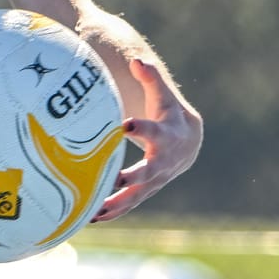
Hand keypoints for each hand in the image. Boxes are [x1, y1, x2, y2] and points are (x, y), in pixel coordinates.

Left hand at [92, 58, 202, 222]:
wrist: (188, 142)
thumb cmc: (169, 114)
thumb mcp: (163, 95)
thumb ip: (151, 78)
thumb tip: (138, 59)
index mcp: (166, 134)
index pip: (155, 131)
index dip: (142, 128)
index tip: (125, 124)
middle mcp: (163, 161)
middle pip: (148, 171)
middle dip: (131, 177)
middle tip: (111, 180)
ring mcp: (155, 180)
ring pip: (136, 194)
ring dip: (116, 203)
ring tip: (92, 210)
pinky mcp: (145, 190)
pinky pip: (128, 204)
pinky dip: (111, 212)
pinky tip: (90, 219)